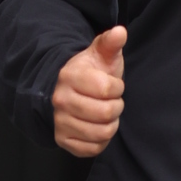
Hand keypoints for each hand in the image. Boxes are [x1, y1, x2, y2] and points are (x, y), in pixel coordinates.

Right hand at [52, 25, 125, 156]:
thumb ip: (110, 43)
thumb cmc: (91, 72)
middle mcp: (60, 100)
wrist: (68, 90)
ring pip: (101, 133)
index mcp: (70, 76)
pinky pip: (92, 149)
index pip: (108, 89)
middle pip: (106, 113)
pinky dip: (100, 140)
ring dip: (110, 125)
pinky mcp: (62, 140)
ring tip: (104, 114)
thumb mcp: (101, 55)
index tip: (112, 85)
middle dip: (116, 107)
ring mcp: (59, 121)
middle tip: (110, 101)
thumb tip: (120, 32)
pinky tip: (97, 127)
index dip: (117, 88)